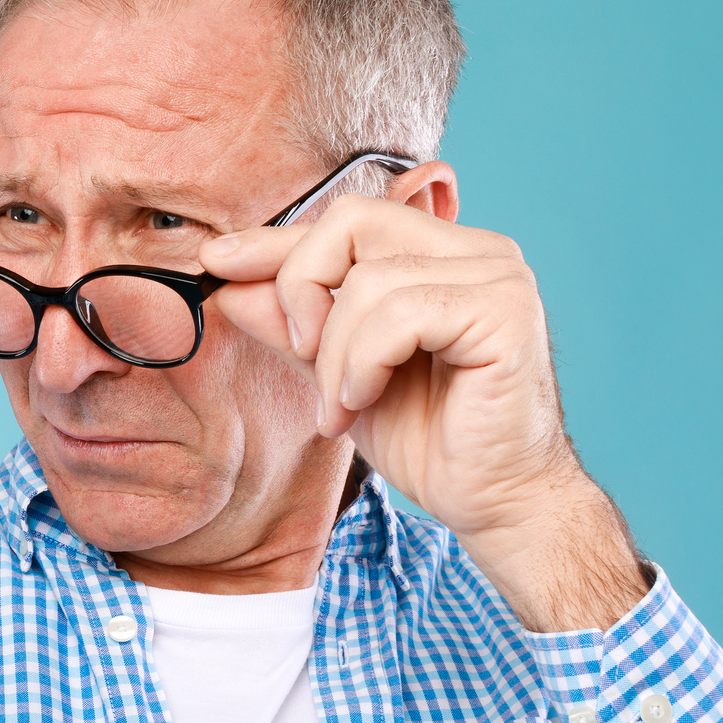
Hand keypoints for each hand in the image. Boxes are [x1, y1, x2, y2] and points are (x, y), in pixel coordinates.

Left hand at [201, 192, 646, 630]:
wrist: (494, 502)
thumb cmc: (430, 440)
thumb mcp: (338, 374)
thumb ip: (294, 326)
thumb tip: (230, 284)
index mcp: (444, 254)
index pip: (347, 221)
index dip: (277, 241)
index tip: (217, 261)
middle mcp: (477, 251)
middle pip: (353, 222)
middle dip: (302, 288)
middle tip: (301, 353)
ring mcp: (498, 276)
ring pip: (368, 279)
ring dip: (335, 354)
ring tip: (343, 405)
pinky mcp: (506, 311)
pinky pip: (400, 312)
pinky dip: (364, 362)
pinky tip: (365, 401)